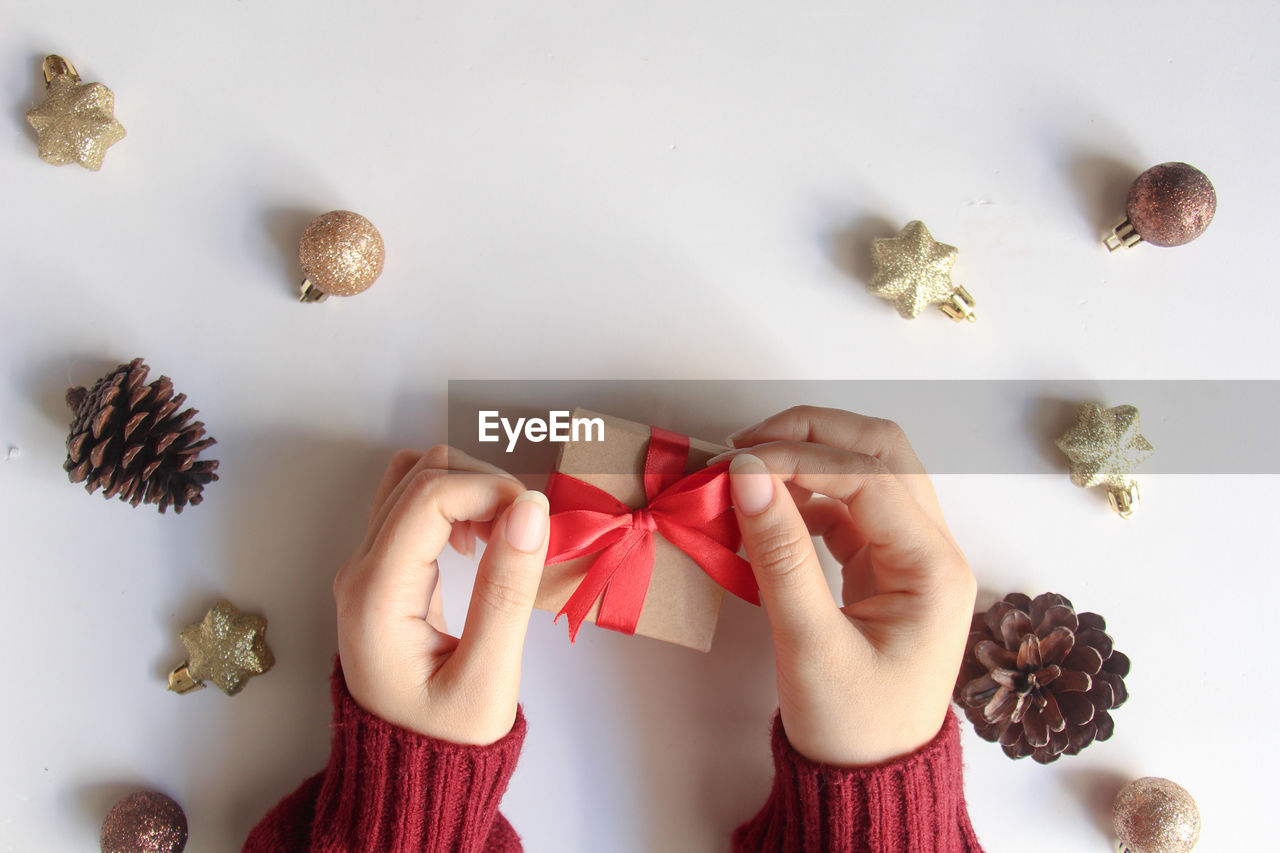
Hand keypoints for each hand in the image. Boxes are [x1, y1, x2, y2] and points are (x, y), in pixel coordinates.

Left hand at [333, 446, 549, 744]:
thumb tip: (531, 509)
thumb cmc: (448, 738)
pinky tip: (483, 543)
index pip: (429, 496)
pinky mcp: (384, 569)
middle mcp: (360, 569)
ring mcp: (367, 566)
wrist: (409, 773)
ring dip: (467, 488)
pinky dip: (456, 504)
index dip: (490, 489)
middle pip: (419, 473)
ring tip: (504, 534)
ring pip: (413, 479)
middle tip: (526, 529)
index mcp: (376, 594)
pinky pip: (414, 506)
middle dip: (482, 483)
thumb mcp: (488, 676)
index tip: (537, 520)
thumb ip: (507, 590)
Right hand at [712, 406, 975, 765]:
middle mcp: (934, 548)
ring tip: (747, 474)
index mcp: (935, 568)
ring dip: (809, 457)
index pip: (871, 476)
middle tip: (743, 448)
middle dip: (812, 434)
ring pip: (868, 469)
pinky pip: (849, 505)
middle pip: (882, 451)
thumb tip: (747, 475)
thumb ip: (779, 555)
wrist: (870, 779)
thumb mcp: (809, 644)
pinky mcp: (885, 564)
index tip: (736, 463)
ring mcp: (912, 553)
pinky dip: (806, 493)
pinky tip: (765, 509)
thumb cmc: (851, 725)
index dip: (801, 456)